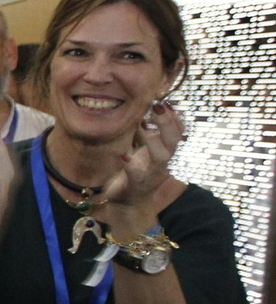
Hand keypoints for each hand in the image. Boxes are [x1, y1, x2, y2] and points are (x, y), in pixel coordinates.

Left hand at [103, 101, 182, 219]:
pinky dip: (130, 163)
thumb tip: (157, 107)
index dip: (176, 117)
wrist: (127, 202)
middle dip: (168, 123)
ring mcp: (152, 174)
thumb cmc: (137, 171)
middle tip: (158, 106)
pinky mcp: (137, 183)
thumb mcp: (147, 150)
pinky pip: (136, 173)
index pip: (179, 132)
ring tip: (142, 125)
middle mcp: (164, 162)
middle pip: (174, 141)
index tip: (167, 101)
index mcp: (166, 152)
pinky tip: (124, 154)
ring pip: (162, 156)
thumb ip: (152, 132)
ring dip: (153, 139)